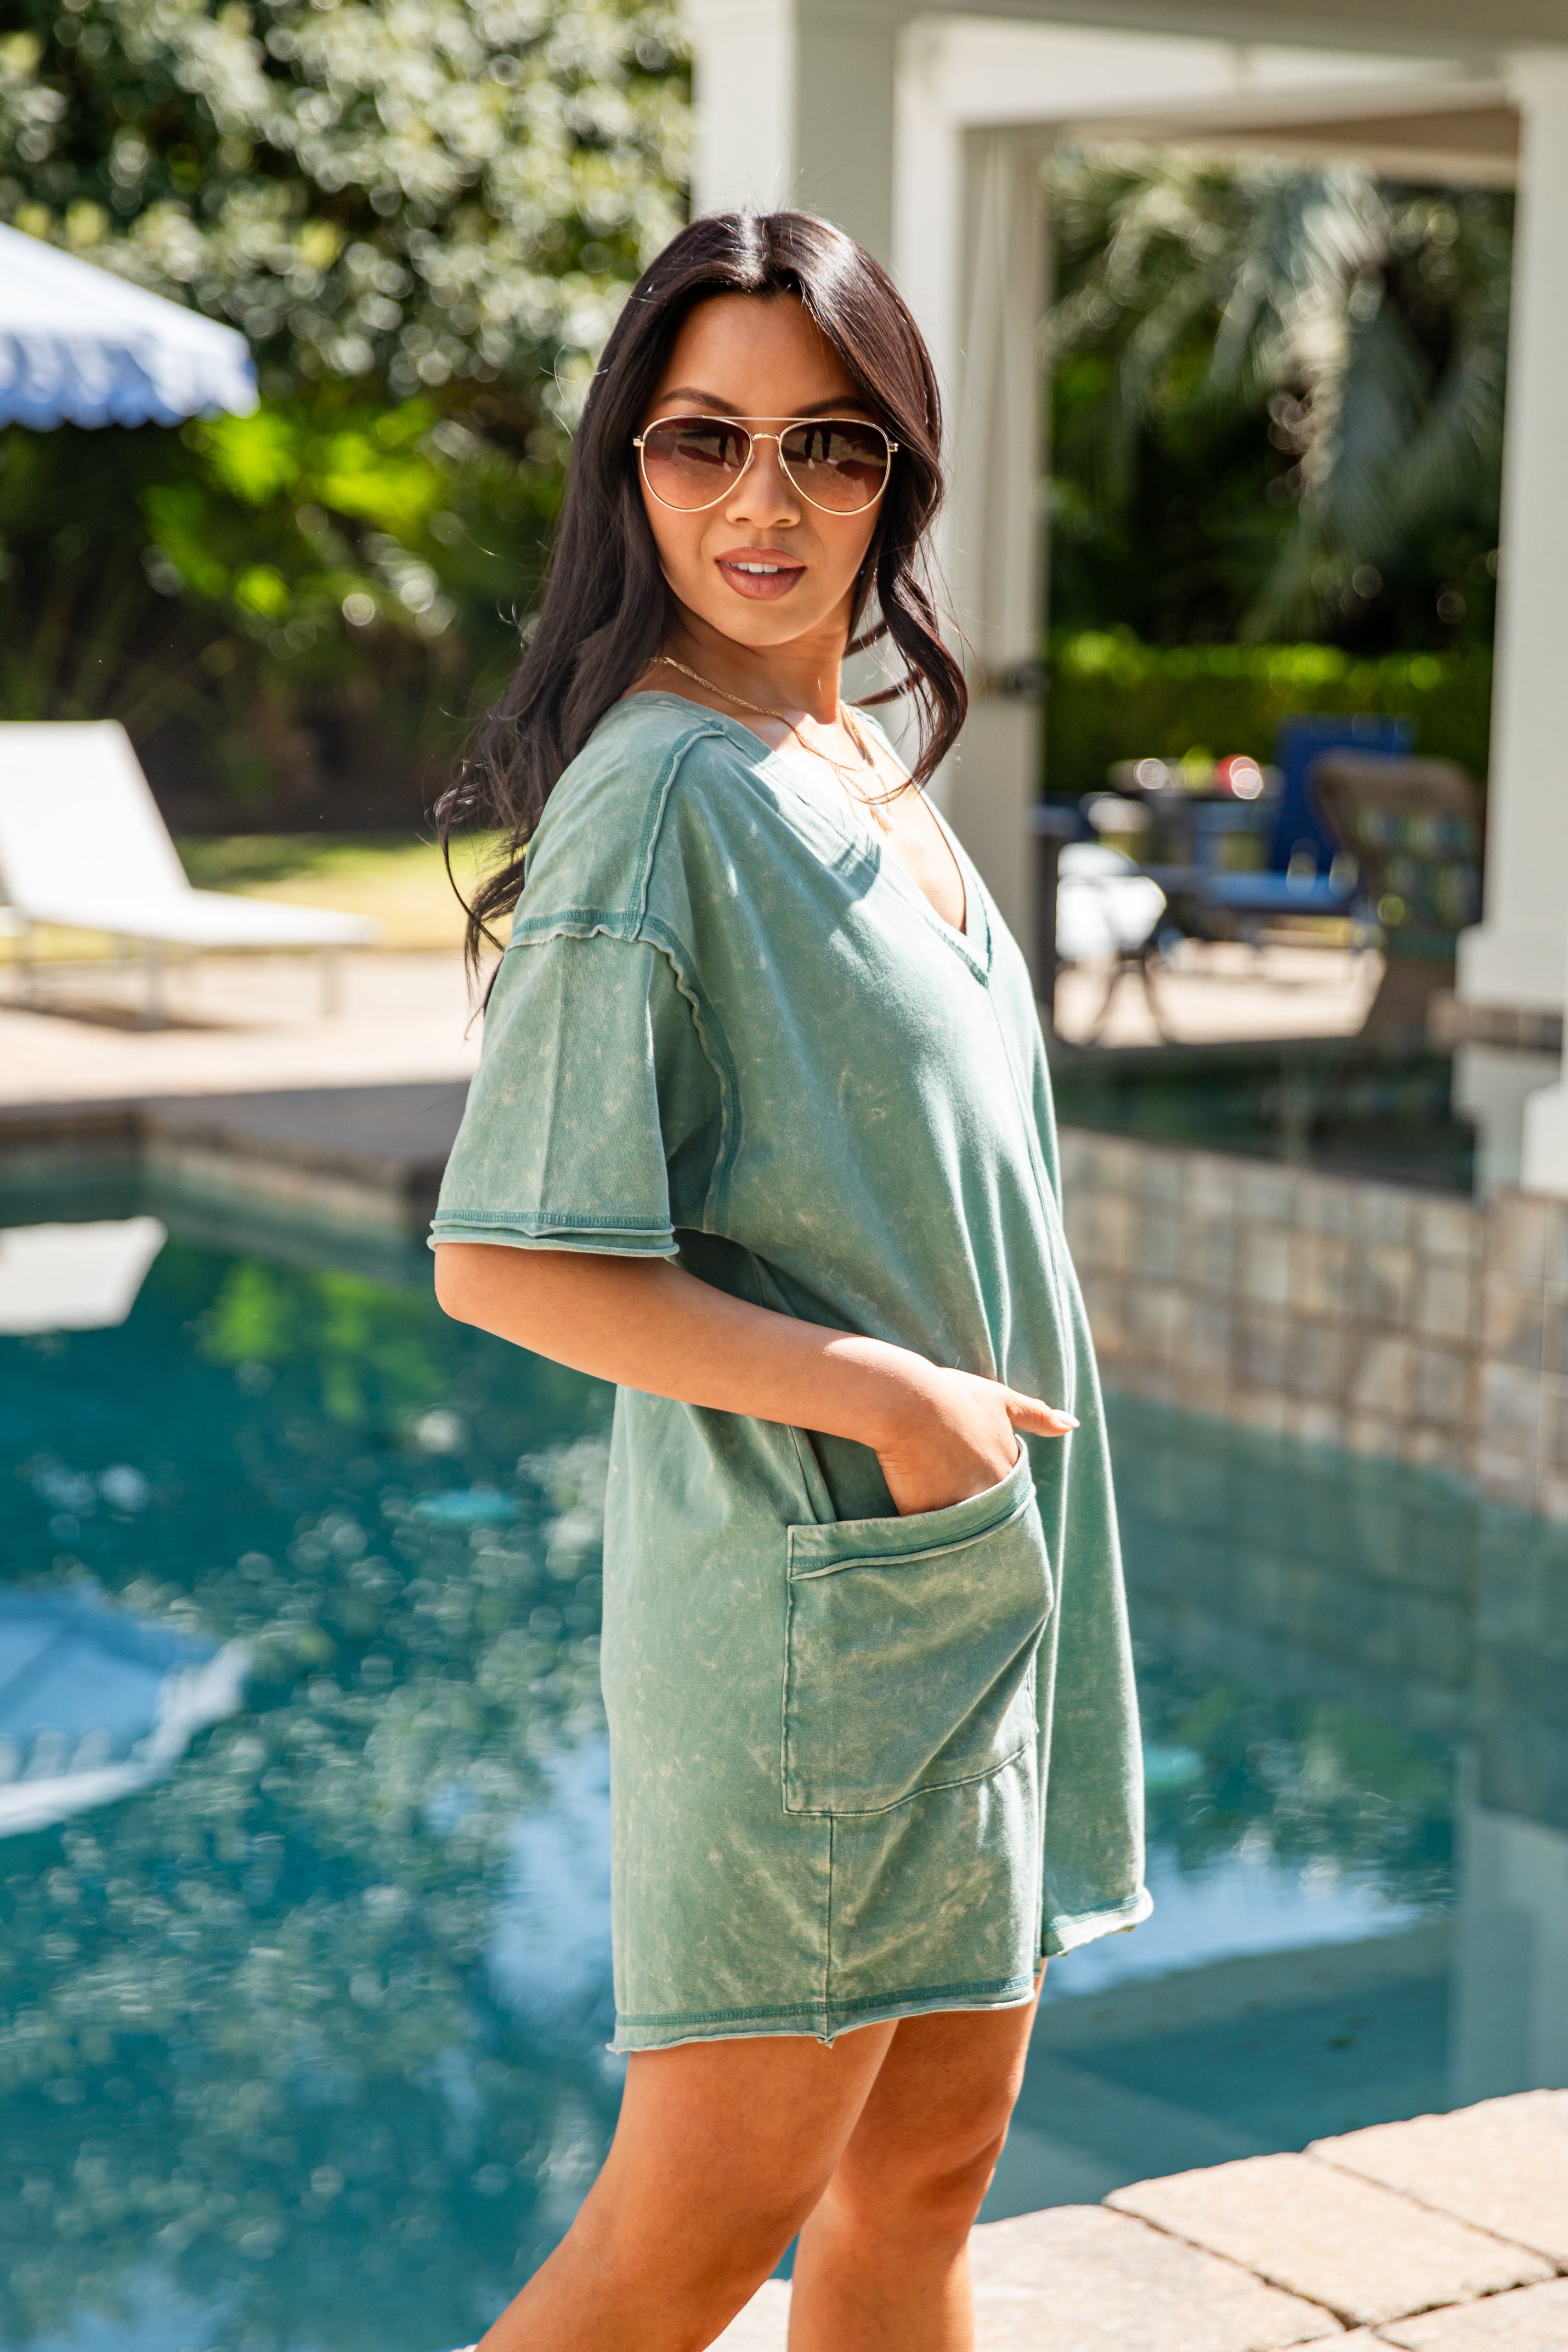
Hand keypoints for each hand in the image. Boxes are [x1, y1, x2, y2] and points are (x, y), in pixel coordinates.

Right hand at [872, 1363, 1075, 1517]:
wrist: (906, 1400)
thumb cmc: (953, 1395)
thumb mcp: (1000, 1399)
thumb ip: (1037, 1416)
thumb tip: (1073, 1425)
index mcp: (1008, 1472)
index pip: (1009, 1495)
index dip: (992, 1488)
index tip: (974, 1477)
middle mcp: (988, 1496)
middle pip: (985, 1515)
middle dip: (975, 1512)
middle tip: (950, 1490)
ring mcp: (956, 1508)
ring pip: (959, 1528)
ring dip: (952, 1525)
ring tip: (934, 1509)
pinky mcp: (924, 1516)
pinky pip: (927, 1531)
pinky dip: (924, 1527)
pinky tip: (914, 1514)